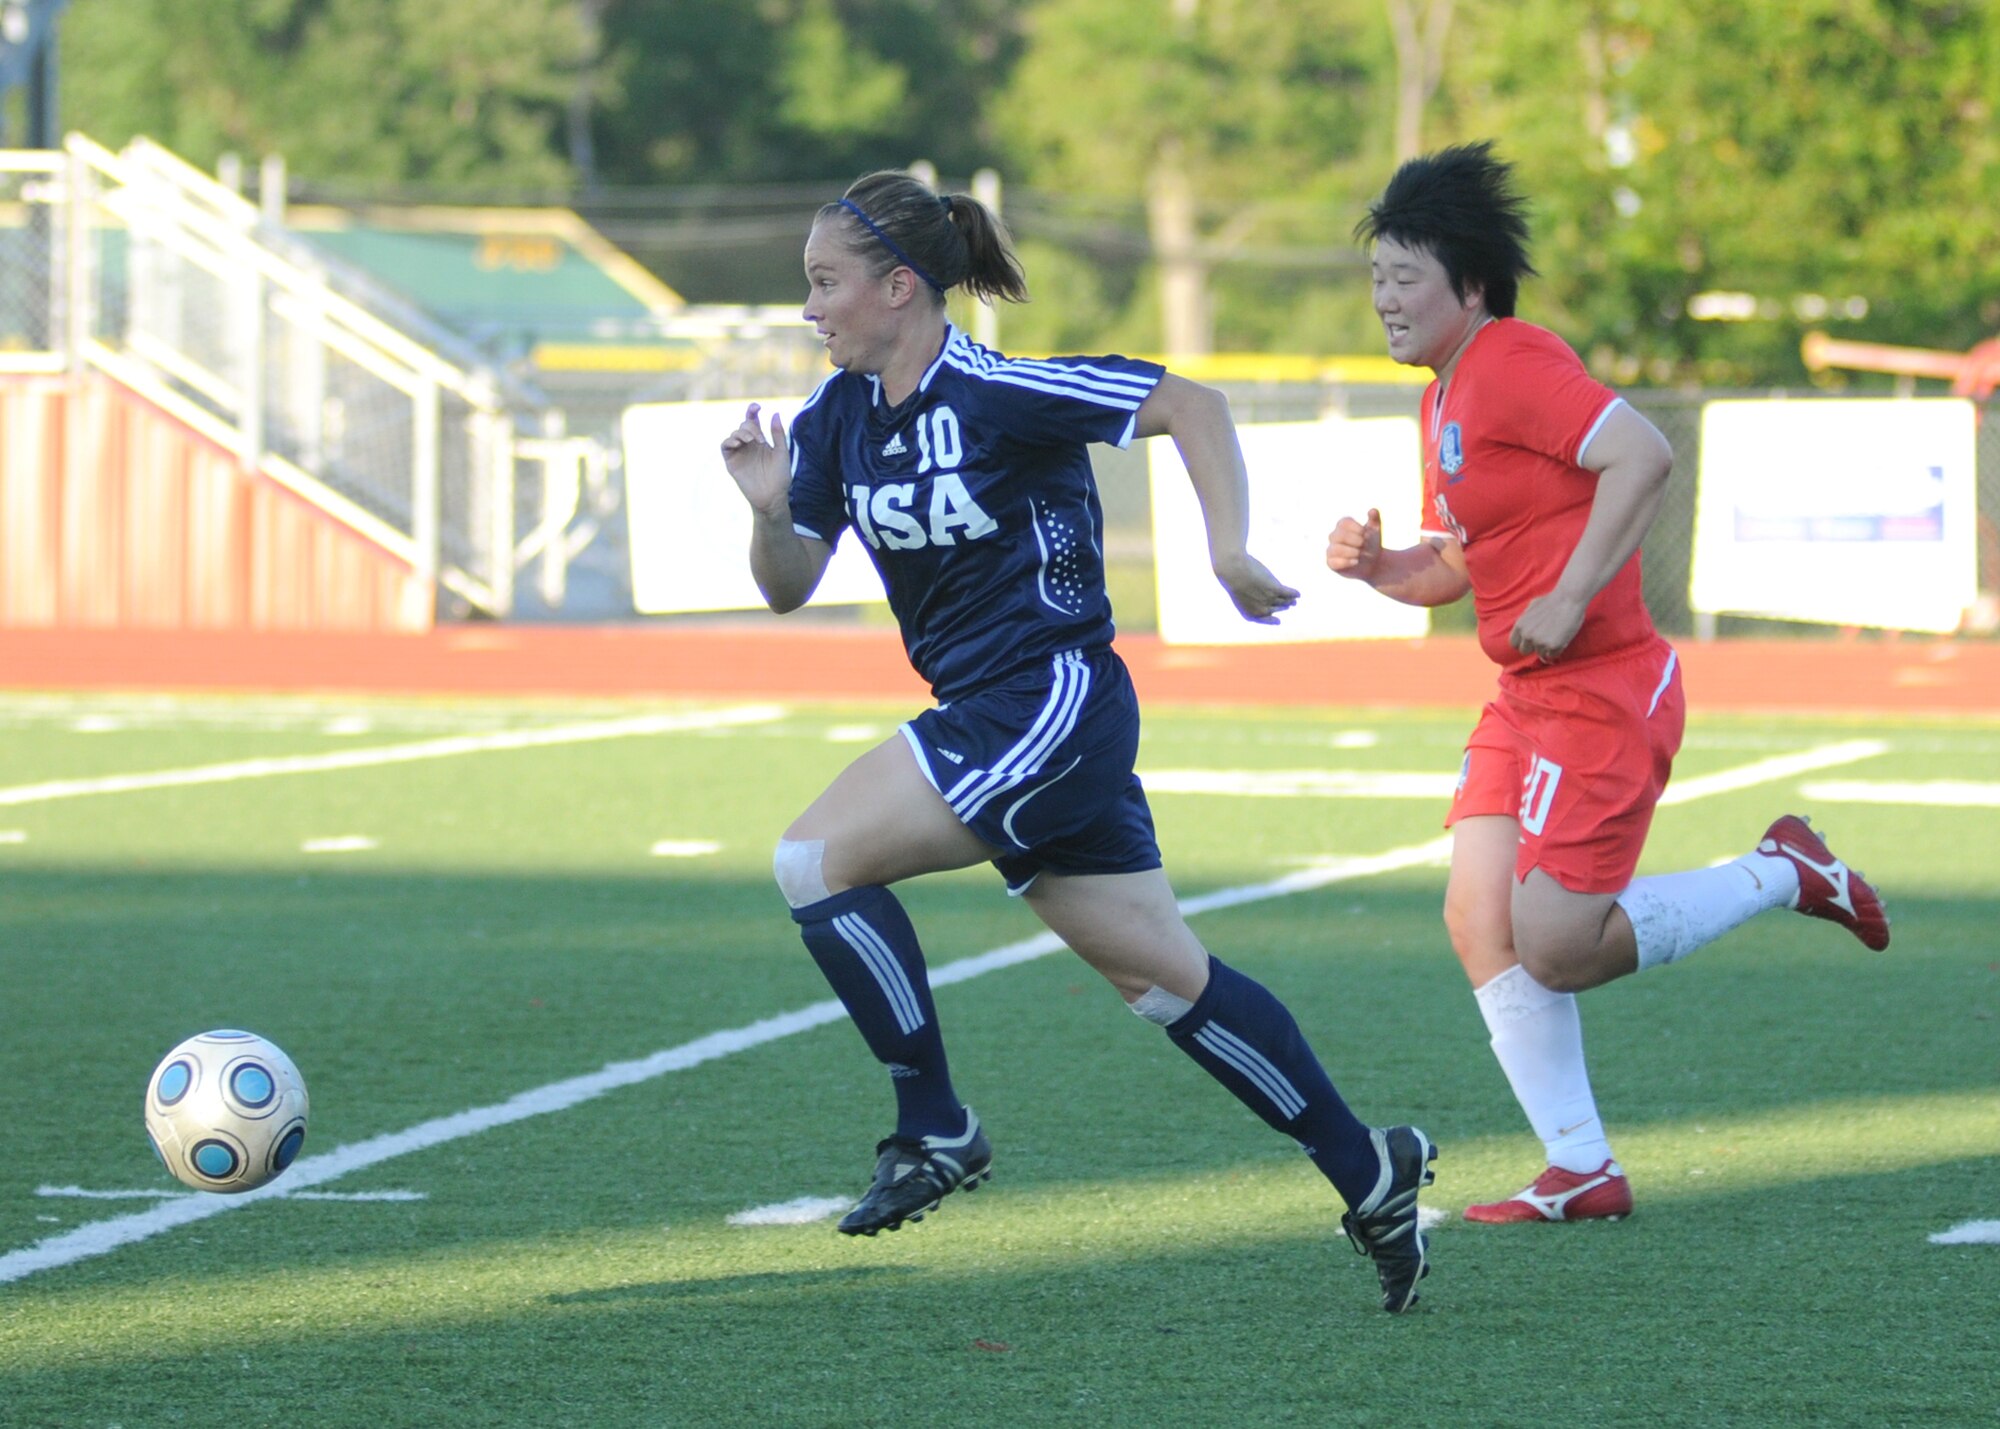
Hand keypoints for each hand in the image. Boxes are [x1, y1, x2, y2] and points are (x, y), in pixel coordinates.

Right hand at [720, 403, 791, 518]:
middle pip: (743, 425)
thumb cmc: (780, 477)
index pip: (753, 421)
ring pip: (734, 433)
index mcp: (760, 441)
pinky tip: (739, 443)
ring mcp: (740, 453)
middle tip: (759, 439)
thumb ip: (777, 434)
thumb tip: (774, 413)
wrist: (772, 497)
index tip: (757, 407)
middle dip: (751, 426)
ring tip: (751, 441)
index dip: (752, 411)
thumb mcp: (781, 452)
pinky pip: (725, 446)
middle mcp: (748, 445)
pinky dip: (730, 440)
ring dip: (742, 433)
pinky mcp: (732, 462)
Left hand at [1213, 551, 1299, 624]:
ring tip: (1294, 599)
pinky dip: (1295, 594)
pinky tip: (1298, 594)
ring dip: (1290, 601)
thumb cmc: (1233, 580)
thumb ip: (1251, 600)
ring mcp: (1269, 600)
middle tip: (1290, 604)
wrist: (1233, 570)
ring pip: (1284, 602)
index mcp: (1250, 615)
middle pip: (1277, 609)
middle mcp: (1261, 610)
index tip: (1278, 621)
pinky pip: (1289, 593)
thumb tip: (1266, 599)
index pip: (1265, 620)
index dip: (1272, 620)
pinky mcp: (1276, 589)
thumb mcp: (1240, 594)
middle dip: (1284, 607)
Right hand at [1326, 508, 1381, 581]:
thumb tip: (1373, 510)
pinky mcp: (1331, 563)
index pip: (1344, 523)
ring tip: (1360, 554)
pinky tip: (1356, 561)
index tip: (1367, 534)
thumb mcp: (1375, 530)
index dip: (1356, 528)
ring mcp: (1331, 550)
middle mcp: (1334, 536)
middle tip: (1364, 544)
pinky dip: (1345, 562)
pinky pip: (1332, 562)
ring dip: (1351, 551)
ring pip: (1335, 549)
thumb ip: (1375, 519)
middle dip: (1354, 540)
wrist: (1373, 563)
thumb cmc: (1371, 544)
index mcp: (1343, 526)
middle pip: (1339, 535)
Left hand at [1510, 588, 1588, 660]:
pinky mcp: (1553, 646)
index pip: (1514, 644)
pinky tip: (1561, 639)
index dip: (1522, 643)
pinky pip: (1553, 655)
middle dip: (1533, 647)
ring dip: (1547, 649)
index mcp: (1520, 626)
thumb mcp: (1530, 608)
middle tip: (1543, 640)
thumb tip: (1524, 630)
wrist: (1568, 599)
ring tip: (1555, 636)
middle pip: (1525, 651)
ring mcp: (1539, 642)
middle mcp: (1527, 636)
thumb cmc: (1551, 601)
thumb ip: (1525, 621)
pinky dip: (1557, 650)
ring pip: (1540, 654)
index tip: (1530, 642)